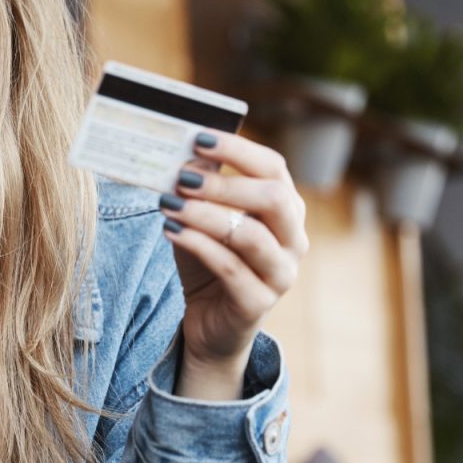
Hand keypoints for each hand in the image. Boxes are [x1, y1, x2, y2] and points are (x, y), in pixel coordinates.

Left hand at [160, 131, 307, 395]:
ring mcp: (281, 273)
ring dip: (205, 215)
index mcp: (286, 209)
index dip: (238, 149)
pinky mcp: (258, 303)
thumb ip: (198, 190)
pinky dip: (197, 245)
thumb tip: (187, 156)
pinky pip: (229, 268)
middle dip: (224, 183)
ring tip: (169, 204)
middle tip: (181, 177)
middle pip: (274, 197)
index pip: (274, 167)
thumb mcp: (201, 219)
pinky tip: (170, 231)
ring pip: (250, 235)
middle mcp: (294, 239)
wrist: (211, 324)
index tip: (198, 138)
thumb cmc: (209, 262)